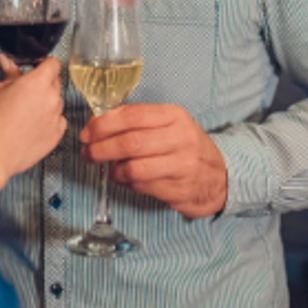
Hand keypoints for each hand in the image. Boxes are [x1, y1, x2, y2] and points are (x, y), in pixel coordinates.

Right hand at [0, 57, 65, 178]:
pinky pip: (59, 122)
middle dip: (44, 83)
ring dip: (47, 102)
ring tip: (28, 112)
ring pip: (57, 103)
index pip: (53, 64)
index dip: (45, 63)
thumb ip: (9, 75)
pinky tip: (34, 125)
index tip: (37, 67)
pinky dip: (50, 120)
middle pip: (56, 83)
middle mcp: (52, 98)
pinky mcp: (56, 136)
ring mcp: (56, 118)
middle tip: (27, 90)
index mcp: (38, 82)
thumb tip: (7, 61)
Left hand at [79, 103, 226, 219]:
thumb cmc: (184, 146)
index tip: (87, 133)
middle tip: (87, 153)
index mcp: (174, 116)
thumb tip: (96, 127)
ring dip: (113, 170)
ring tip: (108, 169)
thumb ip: (137, 122)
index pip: (131, 116)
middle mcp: (181, 138)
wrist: (220, 176)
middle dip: (101, 149)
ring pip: (135, 168)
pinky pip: (143, 187)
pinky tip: (125, 179)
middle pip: (130, 143)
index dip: (103, 125)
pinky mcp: (180, 190)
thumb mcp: (168, 124)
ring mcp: (183, 166)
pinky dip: (127, 183)